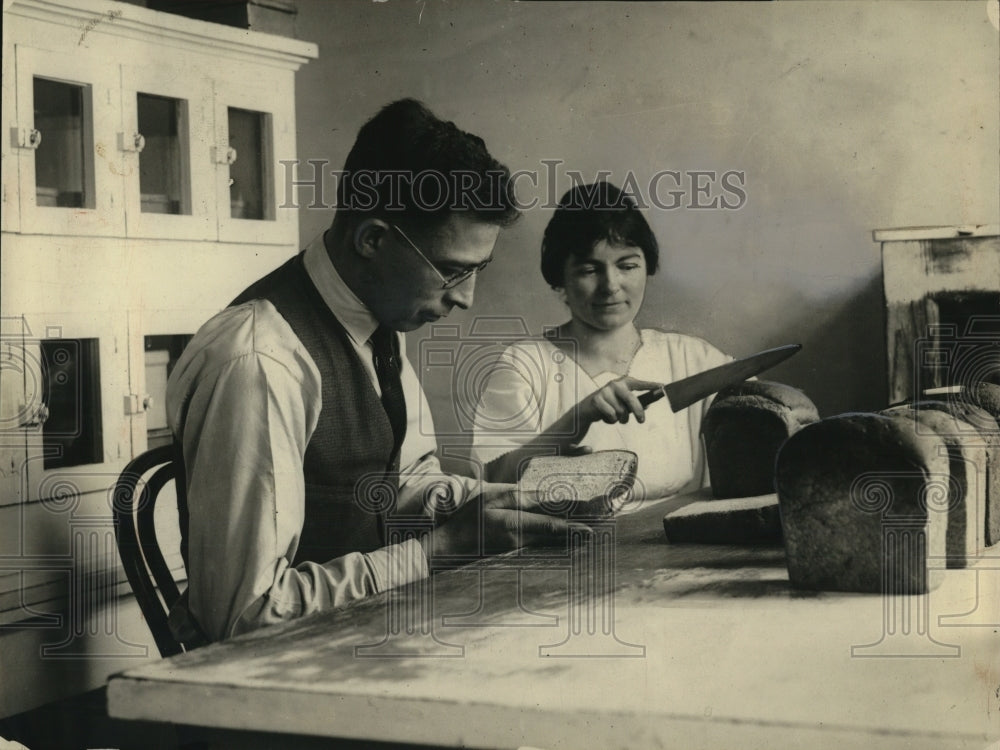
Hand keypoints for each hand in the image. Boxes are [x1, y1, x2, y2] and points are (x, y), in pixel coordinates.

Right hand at [418, 484, 591, 563]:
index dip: (572, 531)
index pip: (550, 528)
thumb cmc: (468, 520)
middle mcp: (520, 542)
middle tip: (597, 532)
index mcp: (514, 525)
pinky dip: (554, 545)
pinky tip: (564, 541)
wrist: (451, 548)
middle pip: (555, 539)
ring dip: (568, 540)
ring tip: (587, 535)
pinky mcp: (514, 556)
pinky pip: (539, 549)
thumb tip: (545, 497)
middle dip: (576, 535)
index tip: (590, 532)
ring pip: (550, 545)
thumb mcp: (491, 498)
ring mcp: (517, 551)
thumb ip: (519, 498)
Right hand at [557, 376, 662, 445]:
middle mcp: (615, 384)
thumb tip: (648, 404)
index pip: (640, 384)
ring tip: (615, 417)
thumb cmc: (610, 405)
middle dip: (638, 411)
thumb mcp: (624, 403)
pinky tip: (605, 417)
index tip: (663, 387)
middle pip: (631, 399)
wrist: (587, 409)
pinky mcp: (597, 399)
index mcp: (624, 382)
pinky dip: (611, 420)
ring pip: (621, 411)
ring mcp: (605, 391)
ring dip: (620, 419)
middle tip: (641, 421)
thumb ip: (636, 403)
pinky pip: (611, 415)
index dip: (651, 385)